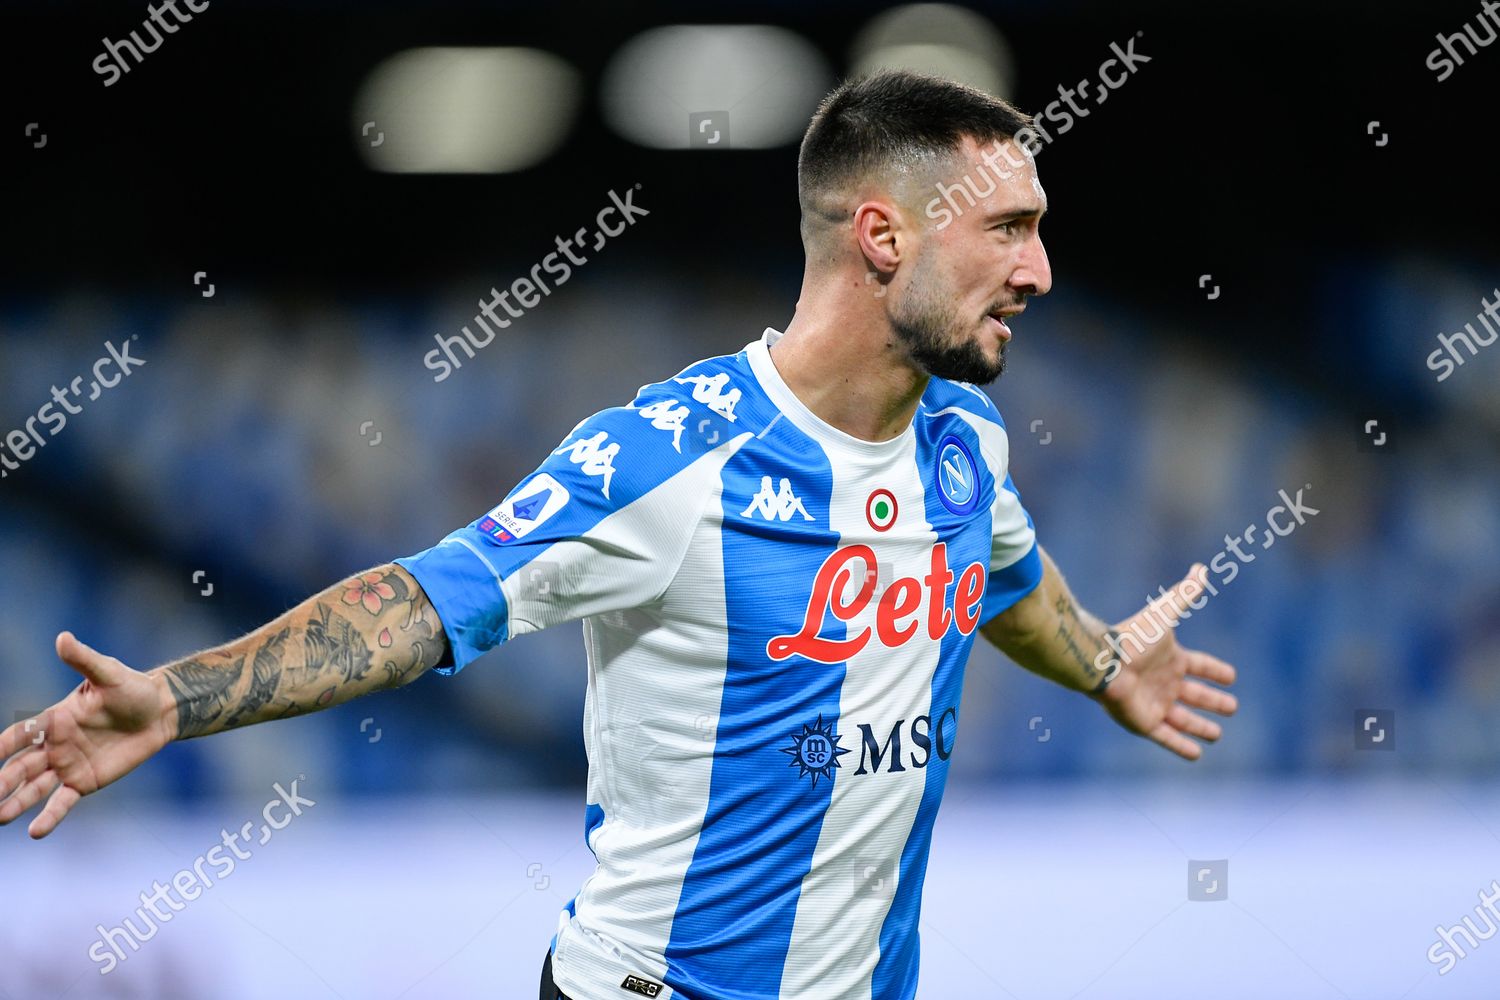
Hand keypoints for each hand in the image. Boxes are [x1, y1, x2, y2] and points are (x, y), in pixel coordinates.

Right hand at [0, 632, 174, 837]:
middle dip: (2, 781)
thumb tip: (63, 637)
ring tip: (0, 816)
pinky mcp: (85, 782)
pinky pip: (62, 801)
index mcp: (54, 719)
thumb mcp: (108, 673)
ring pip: (34, 787)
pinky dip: (50, 816)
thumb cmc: (132, 688)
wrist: (160, 711)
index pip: (19, 735)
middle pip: (19, 767)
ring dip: (16, 802)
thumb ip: (83, 660)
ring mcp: (68, 765)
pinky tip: (35, 831)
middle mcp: (55, 745)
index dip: (0, 747)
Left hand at [1091, 565, 1237, 760]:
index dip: (1215, 671)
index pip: (1199, 666)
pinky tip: (1197, 754)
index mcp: (1170, 659)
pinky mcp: (1145, 722)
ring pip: (1183, 719)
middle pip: (1193, 694)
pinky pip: (1167, 738)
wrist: (1104, 661)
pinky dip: (1182, 746)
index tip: (1231, 676)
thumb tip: (1202, 568)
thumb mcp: (1165, 613)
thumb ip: (1184, 593)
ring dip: (1200, 727)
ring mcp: (1154, 704)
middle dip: (1213, 701)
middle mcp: (1163, 683)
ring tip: (1217, 734)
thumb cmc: (1134, 637)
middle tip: (1232, 707)